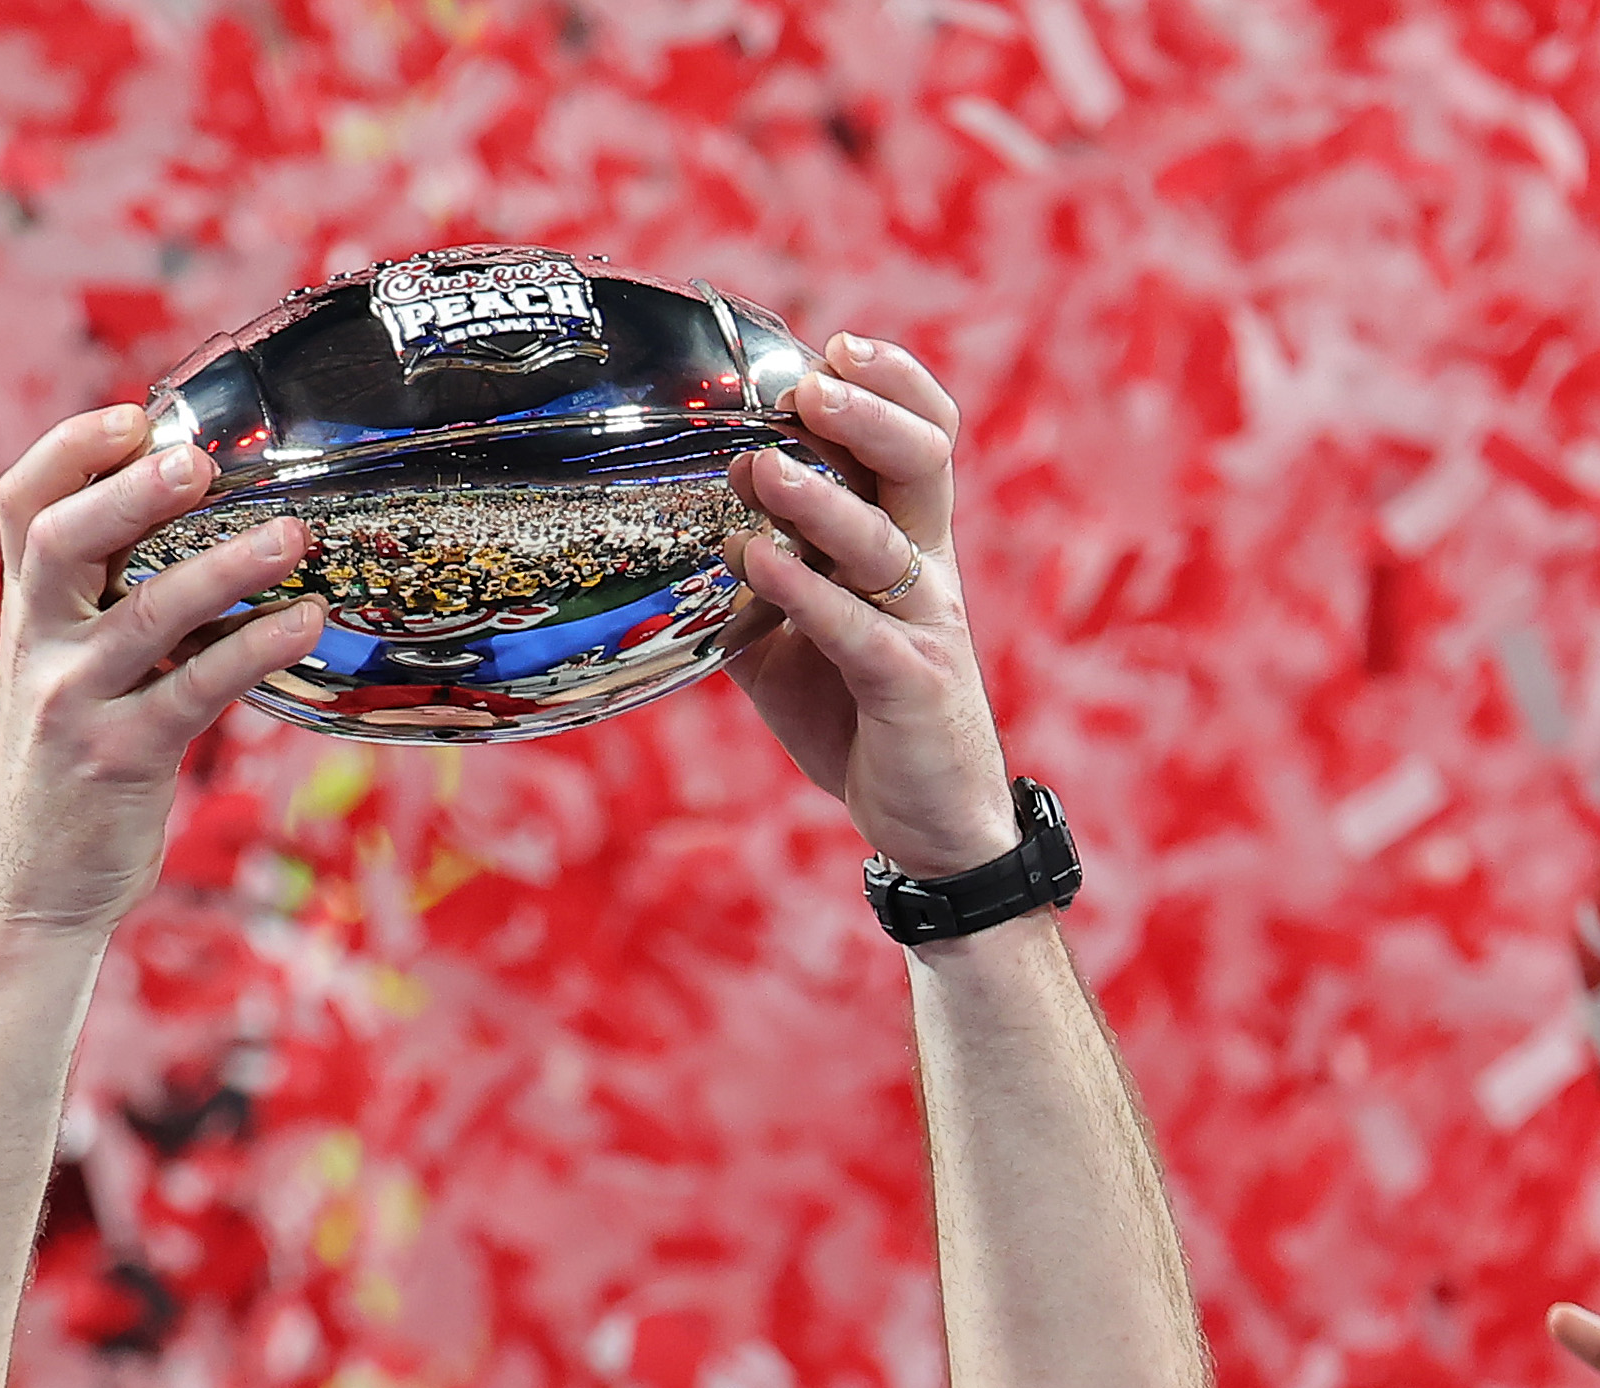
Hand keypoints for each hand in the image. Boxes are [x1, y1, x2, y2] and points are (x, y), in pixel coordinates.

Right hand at [0, 407, 330, 941]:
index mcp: (28, 614)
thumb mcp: (68, 674)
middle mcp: (39, 647)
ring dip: (224, 567)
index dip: (71, 450)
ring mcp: (75, 702)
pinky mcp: (122, 758)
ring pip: (145, 613)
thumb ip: (109, 607)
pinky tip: (304, 623)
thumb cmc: (72, 771)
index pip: (25, 504)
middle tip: (198, 461)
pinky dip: (253, 650)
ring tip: (293, 537)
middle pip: (61, 539)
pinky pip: (195, 689)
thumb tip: (200, 529)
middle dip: (131, 491)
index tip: (134, 416)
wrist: (36, 891)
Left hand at [715, 337, 1018, 882]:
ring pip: (884, 538)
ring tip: (764, 465)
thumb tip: (671, 539)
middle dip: (869, 412)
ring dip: (820, 498)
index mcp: (911, 544)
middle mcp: (928, 570)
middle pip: (924, 460)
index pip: (924, 438)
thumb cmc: (862, 719)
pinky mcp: (909, 683)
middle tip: (809, 384)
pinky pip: (857, 627)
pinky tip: (755, 563)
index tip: (832, 348)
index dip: (891, 385)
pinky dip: (805, 592)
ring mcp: (925, 624)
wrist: (928, 825)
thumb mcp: (793, 641)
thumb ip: (751, 586)